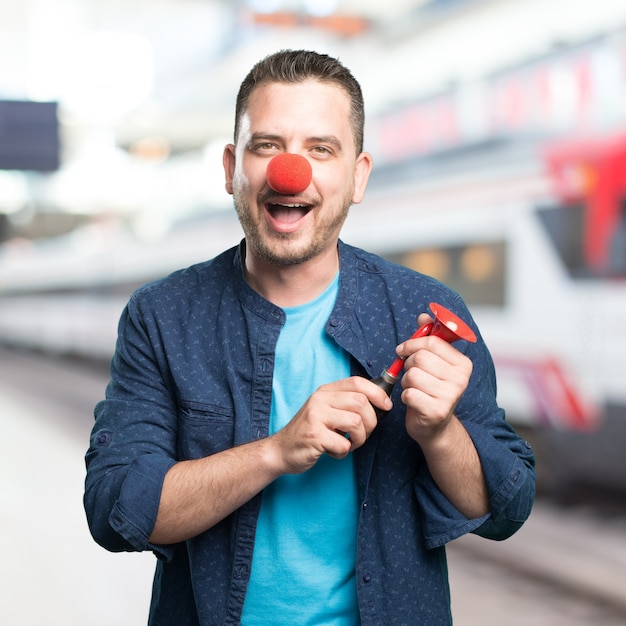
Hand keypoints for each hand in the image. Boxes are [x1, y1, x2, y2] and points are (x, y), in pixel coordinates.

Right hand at [270, 376, 390, 473]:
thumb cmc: (310, 432)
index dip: (377, 393)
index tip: (386, 406)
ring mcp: (315, 416)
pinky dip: (343, 452)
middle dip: (371, 422)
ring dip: (359, 439)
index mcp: (325, 391)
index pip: (357, 382)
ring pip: (356, 422)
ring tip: (350, 444)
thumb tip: (379, 402)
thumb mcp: (325, 410)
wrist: (281, 450)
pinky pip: (343, 443)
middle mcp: (319, 399)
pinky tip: (334, 451)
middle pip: (361, 402)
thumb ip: (346, 403)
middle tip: (363, 435)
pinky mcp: (314, 435)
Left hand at [396, 313, 472, 444]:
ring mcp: (451, 396)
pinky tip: (414, 401)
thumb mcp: (432, 363)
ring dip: (406, 382)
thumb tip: (424, 316)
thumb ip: (428, 339)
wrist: (434, 426)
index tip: (404, 349)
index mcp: (463, 364)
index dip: (412, 343)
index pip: (432, 342)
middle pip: (420, 358)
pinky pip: (409, 393)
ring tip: (414, 388)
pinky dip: (405, 397)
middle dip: (408, 365)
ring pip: (412, 375)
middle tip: (412, 375)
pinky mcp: (437, 411)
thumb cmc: (431, 390)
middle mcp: (461, 379)